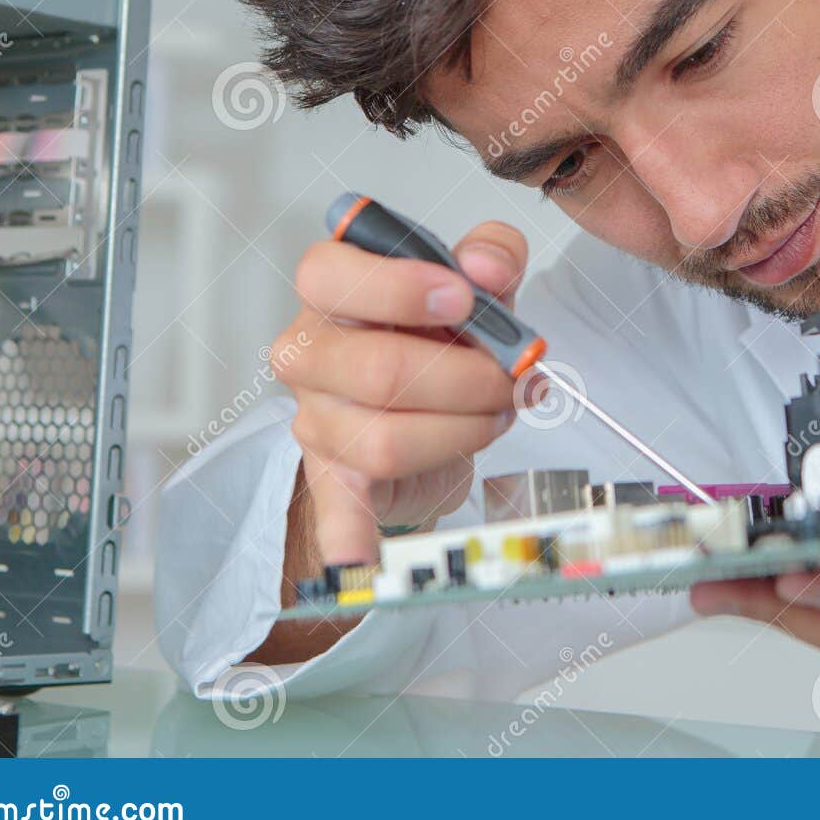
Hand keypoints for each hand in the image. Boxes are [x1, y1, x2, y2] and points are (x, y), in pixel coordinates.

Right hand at [272, 221, 533, 564]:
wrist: (428, 398)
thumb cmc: (438, 331)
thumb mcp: (475, 279)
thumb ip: (491, 253)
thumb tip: (486, 264)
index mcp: (334, 290)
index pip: (331, 275)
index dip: (401, 287)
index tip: (462, 298)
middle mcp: (310, 352)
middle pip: (379, 370)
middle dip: (467, 378)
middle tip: (508, 377)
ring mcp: (318, 418)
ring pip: (388, 438)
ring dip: (464, 431)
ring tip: (493, 415)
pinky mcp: (337, 476)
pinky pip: (338, 512)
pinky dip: (350, 541)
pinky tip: (361, 565)